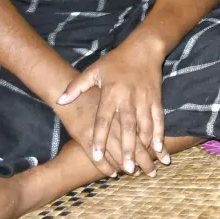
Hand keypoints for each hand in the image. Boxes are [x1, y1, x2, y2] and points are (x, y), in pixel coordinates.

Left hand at [58, 44, 168, 175]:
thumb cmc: (116, 61)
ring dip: (144, 147)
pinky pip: (159, 120)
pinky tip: (159, 149)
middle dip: (128, 149)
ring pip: (145, 127)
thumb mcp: (93, 70)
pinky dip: (159, 135)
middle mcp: (128, 99)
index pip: (104, 120)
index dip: (100, 138)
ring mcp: (144, 100)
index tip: (96, 155)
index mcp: (111, 94)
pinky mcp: (156, 100)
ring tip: (143, 165)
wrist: (144, 49)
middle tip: (127, 169)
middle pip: (127, 128)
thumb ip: (76, 87)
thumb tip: (60, 100)